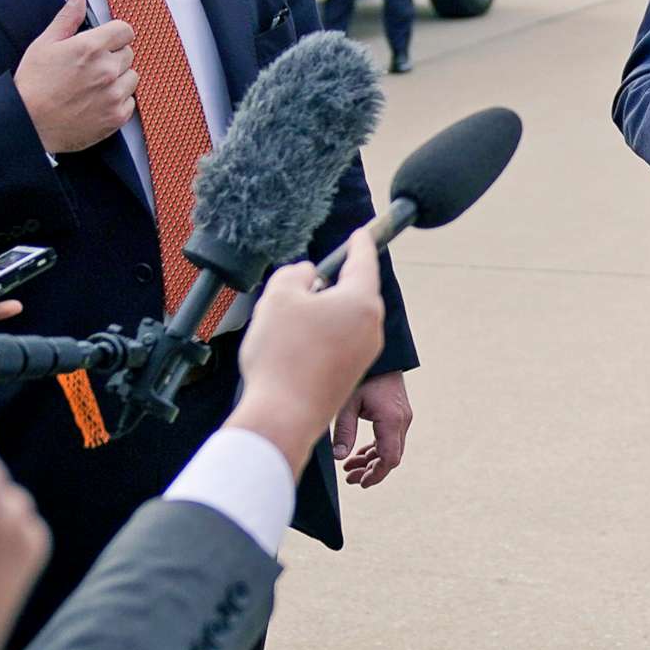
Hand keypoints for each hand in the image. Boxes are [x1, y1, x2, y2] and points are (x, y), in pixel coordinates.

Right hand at [14, 0, 135, 153]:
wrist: (28, 123)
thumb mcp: (44, 44)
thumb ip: (68, 18)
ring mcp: (114, 94)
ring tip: (94, 85)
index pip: (125, 30)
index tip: (105, 41)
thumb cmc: (33, 84)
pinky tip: (97, 102)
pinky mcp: (117, 116)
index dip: (114, 34)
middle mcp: (107, 69)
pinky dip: (118, 101)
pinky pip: (130, 101)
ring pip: (132, 77)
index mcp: (91, 47)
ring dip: (119, 79)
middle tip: (91, 67)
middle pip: (128, 53)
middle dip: (113, 56)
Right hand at [225, 233, 388, 474]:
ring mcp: (364, 355)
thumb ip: (294, 274)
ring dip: (320, 313)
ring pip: (343, 319)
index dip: (359, 243)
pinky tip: (291, 346)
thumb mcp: (278, 297)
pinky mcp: (350, 375)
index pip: (364, 261)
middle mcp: (371, 328)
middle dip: (330, 283)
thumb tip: (307, 275)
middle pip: (353, 292)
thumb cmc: (282, 356)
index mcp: (361, 302)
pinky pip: (337, 343)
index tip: (360, 233)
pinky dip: (318, 337)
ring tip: (286, 320)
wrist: (283, 415)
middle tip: (304, 281)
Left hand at [332, 372, 410, 487]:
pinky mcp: (399, 414)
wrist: (382, 355)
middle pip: (391, 457)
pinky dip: (376, 449)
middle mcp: (402, 421)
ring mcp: (403, 417)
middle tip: (350, 479)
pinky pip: (390, 439)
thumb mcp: (347, 404)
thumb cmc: (363, 376)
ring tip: (349, 467)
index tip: (360, 483)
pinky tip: (359, 453)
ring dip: (372, 461)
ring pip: (391, 449)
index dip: (376, 475)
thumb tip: (339, 458)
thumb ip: (344, 432)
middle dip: (371, 471)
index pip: (389, 459)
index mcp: (391, 420)